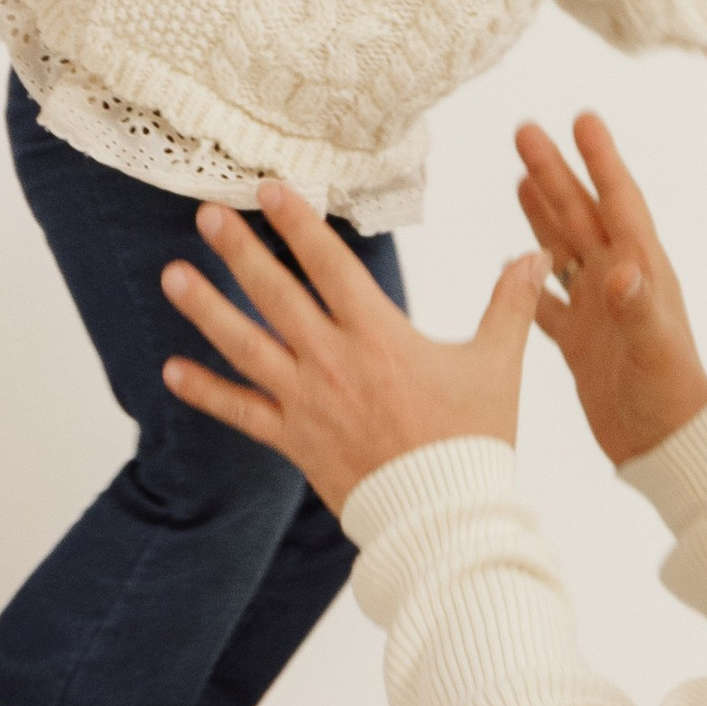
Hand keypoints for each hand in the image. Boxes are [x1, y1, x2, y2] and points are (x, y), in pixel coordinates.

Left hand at [160, 179, 548, 515]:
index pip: (332, 266)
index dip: (300, 223)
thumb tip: (535, 255)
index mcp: (380, 337)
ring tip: (172, 275)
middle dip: (239, 250)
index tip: (270, 188)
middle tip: (205, 214)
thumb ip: (510, 305)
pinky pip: (241, 412)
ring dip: (206, 309)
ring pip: (246, 346)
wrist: (444, 517)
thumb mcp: (497, 366)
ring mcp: (307, 402)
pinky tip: (171, 370)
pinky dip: (206, 391)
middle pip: (276, 295)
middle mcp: (334, 362)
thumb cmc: (472, 442)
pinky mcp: (294, 441)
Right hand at [515, 113, 706, 467]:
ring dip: (542, 212)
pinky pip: (549, 299)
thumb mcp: (654, 351)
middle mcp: (619, 282)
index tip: (583, 118)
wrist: (667, 448)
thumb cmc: (671, 399)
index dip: (601, 161)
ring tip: (520, 174)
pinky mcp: (580, 342)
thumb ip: (637, 310)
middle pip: (580, 214)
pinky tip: (511, 260)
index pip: (619, 203)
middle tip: (524, 130)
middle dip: (554, 173)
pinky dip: (530, 277)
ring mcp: (598, 310)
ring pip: (563, 247)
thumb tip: (618, 270)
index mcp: (642, 273)